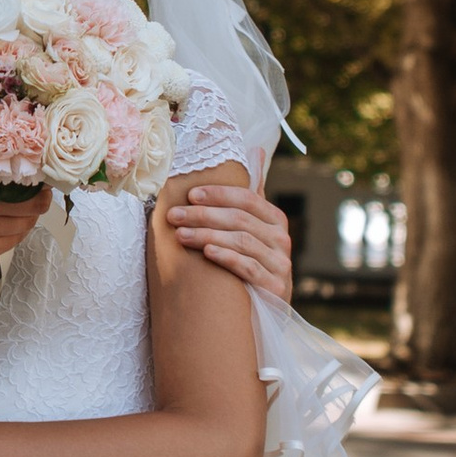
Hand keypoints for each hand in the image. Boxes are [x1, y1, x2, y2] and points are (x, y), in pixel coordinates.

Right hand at [0, 157, 51, 286]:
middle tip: (42, 191)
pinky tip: (14, 223)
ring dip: (32, 215)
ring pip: (26, 222)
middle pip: (30, 200)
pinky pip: (14, 239)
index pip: (15, 171)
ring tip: (29, 207)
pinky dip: (19, 230)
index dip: (33, 173)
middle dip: (40, 196)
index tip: (39, 171)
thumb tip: (5, 157)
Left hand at [162, 181, 293, 301]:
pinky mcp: (276, 288)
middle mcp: (282, 240)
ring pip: (241, 242)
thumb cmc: (251, 259)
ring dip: (207, 235)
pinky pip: (249, 268)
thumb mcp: (254, 226)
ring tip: (180, 235)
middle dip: (203, 215)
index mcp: (276, 220)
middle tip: (173, 215)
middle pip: (239, 220)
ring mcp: (281, 265)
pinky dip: (226, 257)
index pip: (247, 198)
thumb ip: (252, 193)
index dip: (218, 194)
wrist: (265, 308)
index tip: (190, 194)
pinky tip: (207, 252)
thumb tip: (257, 149)